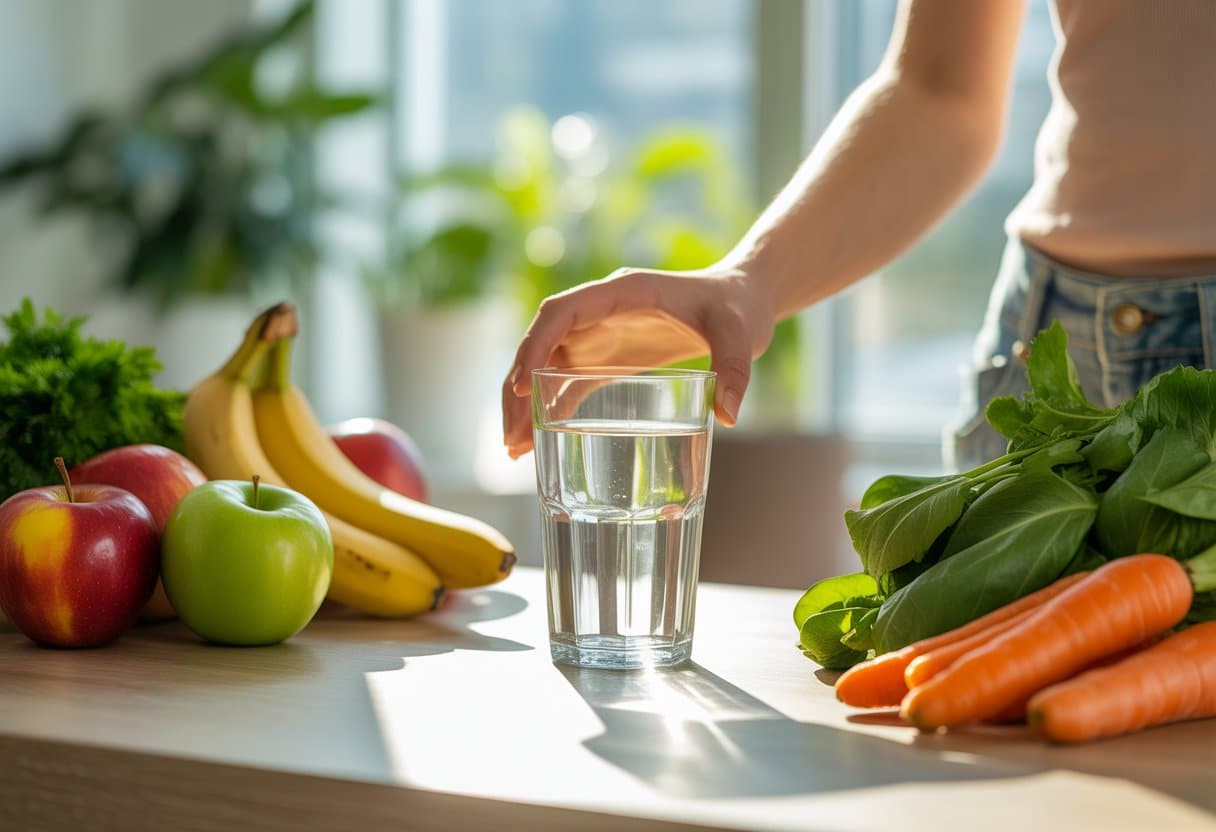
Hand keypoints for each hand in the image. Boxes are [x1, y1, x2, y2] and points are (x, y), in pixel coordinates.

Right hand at [502, 265, 774, 457]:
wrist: (742, 301)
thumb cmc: (737, 308)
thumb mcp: (742, 335)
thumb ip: (735, 370)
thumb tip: (727, 415)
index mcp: (622, 293)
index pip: (561, 312)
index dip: (536, 346)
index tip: (525, 388)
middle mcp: (601, 312)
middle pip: (541, 344)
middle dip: (519, 388)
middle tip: (512, 437)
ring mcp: (600, 335)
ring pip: (546, 366)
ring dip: (526, 404)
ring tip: (515, 449)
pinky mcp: (608, 357)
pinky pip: (568, 382)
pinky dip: (550, 409)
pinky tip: (537, 443)